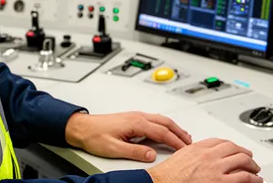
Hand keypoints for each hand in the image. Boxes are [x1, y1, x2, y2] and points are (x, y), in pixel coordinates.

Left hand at [64, 111, 191, 161]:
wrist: (82, 127)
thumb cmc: (95, 136)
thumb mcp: (114, 148)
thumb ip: (134, 151)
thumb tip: (151, 155)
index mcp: (136, 122)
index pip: (162, 132)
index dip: (175, 141)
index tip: (185, 149)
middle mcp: (138, 116)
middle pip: (165, 122)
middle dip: (180, 132)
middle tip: (190, 142)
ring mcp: (136, 116)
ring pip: (161, 119)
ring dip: (174, 127)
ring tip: (183, 136)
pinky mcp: (133, 118)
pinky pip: (155, 119)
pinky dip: (166, 125)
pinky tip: (166, 130)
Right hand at [146, 138, 262, 182]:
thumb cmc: (168, 175)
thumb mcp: (181, 156)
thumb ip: (193, 153)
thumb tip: (200, 156)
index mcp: (199, 147)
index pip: (221, 142)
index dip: (231, 145)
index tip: (235, 148)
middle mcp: (210, 155)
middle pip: (234, 149)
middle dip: (245, 153)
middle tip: (249, 158)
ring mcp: (216, 169)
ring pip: (242, 161)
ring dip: (252, 165)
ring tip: (256, 169)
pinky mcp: (221, 182)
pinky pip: (243, 177)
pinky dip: (253, 178)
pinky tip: (255, 180)